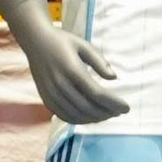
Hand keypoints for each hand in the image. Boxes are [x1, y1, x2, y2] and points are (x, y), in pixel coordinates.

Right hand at [15, 22, 129, 123]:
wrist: (35, 41)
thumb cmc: (63, 42)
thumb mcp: (84, 46)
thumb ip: (100, 62)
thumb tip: (114, 78)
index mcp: (72, 70)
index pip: (97, 94)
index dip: (113, 103)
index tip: (126, 108)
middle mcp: (60, 84)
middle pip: (87, 107)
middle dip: (106, 113)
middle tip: (119, 112)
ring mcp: (51, 93)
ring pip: (75, 114)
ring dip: (94, 118)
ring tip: (108, 115)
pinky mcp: (45, 98)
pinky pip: (63, 115)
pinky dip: (78, 120)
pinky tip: (90, 117)